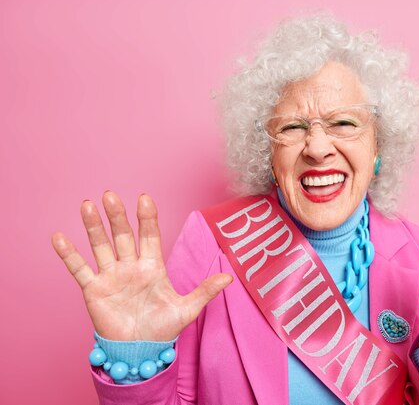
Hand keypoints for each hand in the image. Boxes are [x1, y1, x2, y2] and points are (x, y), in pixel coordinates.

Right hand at [51, 191, 232, 340]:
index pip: (150, 236)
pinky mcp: (94, 290)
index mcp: (153, 267)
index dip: (147, 218)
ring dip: (93, 227)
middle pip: (123, 236)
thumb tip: (230, 277)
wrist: (139, 352)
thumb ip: (205, 291)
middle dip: (117, 216)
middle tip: (110, 195)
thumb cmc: (163, 330)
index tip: (144, 198)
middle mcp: (131, 266)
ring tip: (88, 205)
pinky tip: (59, 237)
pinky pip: (79, 269)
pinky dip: (69, 254)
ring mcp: (111, 276)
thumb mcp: (187, 309)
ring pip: (101, 246)